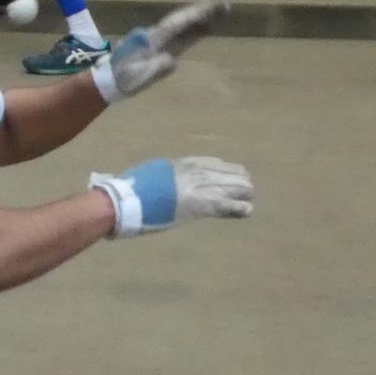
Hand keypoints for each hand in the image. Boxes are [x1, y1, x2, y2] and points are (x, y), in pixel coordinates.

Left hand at [89, 1, 227, 102]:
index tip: (213, 7)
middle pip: (182, 19)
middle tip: (225, 5)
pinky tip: (204, 27)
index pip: (177, 24)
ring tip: (221, 12)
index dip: (196, 15)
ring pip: (181, 24)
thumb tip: (172, 60)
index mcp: (152, 39)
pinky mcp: (159, 45)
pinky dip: (193, 28)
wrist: (108, 79)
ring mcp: (157, 38)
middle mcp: (156, 34)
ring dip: (200, 17)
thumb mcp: (137, 77)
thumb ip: (155, 69)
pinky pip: (180, 33)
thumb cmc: (123, 79)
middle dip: (202, 11)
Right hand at [89, 157, 254, 236]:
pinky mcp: (200, 205)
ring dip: (241, 194)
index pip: (212, 163)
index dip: (225, 170)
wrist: (127, 200)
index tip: (233, 174)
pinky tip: (247, 210)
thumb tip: (170, 183)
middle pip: (226, 173)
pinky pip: (226, 205)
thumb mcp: (153, 173)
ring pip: (231, 187)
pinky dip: (238, 208)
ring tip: (248, 199)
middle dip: (238, 182)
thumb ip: (167, 176)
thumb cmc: (132, 189)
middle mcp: (194, 171)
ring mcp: (198, 187)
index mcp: (182, 163)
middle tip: (246, 189)